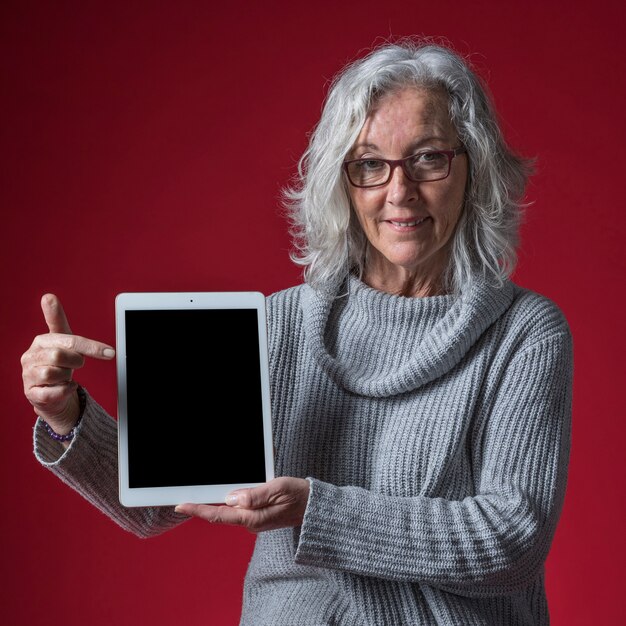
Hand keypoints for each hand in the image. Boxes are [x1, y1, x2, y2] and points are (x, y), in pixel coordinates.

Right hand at [21, 294, 114, 432]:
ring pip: (53, 373)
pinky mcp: (31, 393)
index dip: (91, 346)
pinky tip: (64, 387)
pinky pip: (52, 393)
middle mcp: (31, 356)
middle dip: (75, 362)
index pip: (69, 339)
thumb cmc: (59, 362)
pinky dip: (64, 390)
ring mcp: (28, 375)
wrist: (49, 392)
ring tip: (65, 375)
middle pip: (60, 356)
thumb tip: (48, 295)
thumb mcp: (63, 341)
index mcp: (42, 341)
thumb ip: (58, 320)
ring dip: (66, 377)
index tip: (110, 353)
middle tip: (76, 364)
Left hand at [175, 477, 309, 532]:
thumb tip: (232, 497)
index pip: (219, 514)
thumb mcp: (278, 488)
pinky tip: (226, 494)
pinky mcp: (257, 517)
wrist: (313, 507)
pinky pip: (238, 510)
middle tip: (183, 499)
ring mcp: (254, 521)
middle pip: (220, 513)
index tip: (181, 505)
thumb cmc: (298, 495)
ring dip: (215, 503)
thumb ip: (255, 494)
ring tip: (200, 493)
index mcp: (253, 517)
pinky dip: (229, 502)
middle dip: (202, 506)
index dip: (198, 510)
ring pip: (229, 511)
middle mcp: (251, 522)